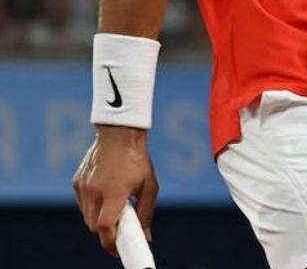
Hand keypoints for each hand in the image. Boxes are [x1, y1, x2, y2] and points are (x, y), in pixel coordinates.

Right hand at [72, 126, 156, 255]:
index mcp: (115, 192)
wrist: (119, 134)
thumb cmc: (138, 159)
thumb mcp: (149, 185)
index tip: (118, 252)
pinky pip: (83, 204)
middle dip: (107, 233)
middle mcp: (95, 191)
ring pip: (87, 217)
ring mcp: (83, 187)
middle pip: (94, 227)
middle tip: (120, 232)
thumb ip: (146, 212)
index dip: (110, 244)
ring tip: (114, 210)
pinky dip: (92, 207)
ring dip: (99, 220)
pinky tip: (105, 196)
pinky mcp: (77, 182)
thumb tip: (145, 237)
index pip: (105, 227)